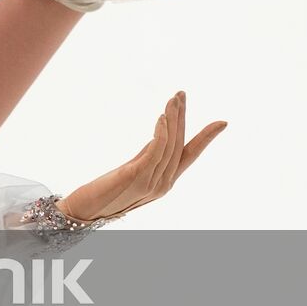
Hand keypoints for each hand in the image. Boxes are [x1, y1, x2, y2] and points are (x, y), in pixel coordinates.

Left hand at [58, 90, 227, 222]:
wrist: (84, 212)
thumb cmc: (105, 192)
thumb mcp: (133, 172)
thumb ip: (148, 157)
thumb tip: (160, 137)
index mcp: (165, 182)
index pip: (190, 156)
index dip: (205, 139)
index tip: (222, 122)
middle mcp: (163, 183)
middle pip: (179, 144)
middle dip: (182, 117)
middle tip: (182, 94)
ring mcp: (152, 182)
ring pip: (170, 145)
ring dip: (172, 119)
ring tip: (173, 99)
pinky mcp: (136, 177)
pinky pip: (155, 151)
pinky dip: (161, 133)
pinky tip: (162, 117)